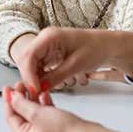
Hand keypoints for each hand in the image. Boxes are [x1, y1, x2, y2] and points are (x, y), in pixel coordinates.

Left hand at [2, 82, 91, 131]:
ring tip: (33, 87)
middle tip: (21, 84)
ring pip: (34, 113)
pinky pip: (45, 115)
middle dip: (21, 98)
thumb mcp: (37, 114)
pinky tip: (45, 95)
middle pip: (22, 114)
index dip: (9, 101)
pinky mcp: (56, 129)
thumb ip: (22, 104)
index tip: (8, 88)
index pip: (11, 117)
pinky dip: (43, 104)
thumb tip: (12, 98)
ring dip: (32, 99)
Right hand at [18, 27, 132, 93]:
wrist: (107, 45)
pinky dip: (39, 77)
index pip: (29, 56)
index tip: (34, 90)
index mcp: (50, 36)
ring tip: (40, 93)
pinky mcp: (49, 52)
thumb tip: (41, 88)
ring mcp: (45, 45)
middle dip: (29, 78)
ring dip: (33, 78)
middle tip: (35, 95)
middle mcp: (44, 38)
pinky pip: (38, 66)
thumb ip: (56, 76)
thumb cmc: (96, 48)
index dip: (29, 75)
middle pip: (26, 60)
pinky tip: (45, 86)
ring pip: (30, 64)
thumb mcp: (76, 65)